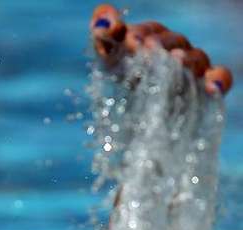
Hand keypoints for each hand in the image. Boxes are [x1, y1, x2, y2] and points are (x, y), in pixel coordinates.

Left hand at [90, 4, 232, 95]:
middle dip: (161, 45)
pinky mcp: (203, 88)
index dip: (141, 33)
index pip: (150, 30)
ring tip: (175, 61)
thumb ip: (103, 31)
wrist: (126, 110)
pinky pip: (219, 78)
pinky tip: (211, 88)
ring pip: (197, 58)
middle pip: (175, 42)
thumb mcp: (106, 53)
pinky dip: (218, 80)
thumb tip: (106, 25)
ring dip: (186, 60)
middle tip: (147, 49)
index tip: (129, 40)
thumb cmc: (118, 72)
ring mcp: (192, 67)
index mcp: (153, 37)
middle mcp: (176, 48)